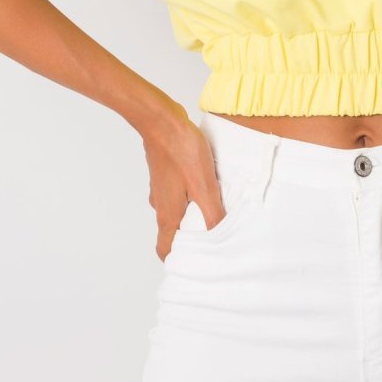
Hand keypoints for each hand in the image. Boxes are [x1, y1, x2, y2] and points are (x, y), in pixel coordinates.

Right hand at [138, 102, 227, 261]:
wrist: (160, 119)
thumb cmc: (180, 151)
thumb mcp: (204, 186)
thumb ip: (212, 214)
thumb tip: (220, 238)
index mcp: (167, 214)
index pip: (165, 248)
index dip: (178, 259)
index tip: (196, 262)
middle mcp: (160, 204)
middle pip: (172, 231)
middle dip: (192, 237)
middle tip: (214, 236)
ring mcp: (161, 187)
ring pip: (176, 210)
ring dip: (193, 215)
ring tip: (216, 210)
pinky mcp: (166, 172)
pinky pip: (179, 192)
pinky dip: (192, 196)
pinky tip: (208, 186)